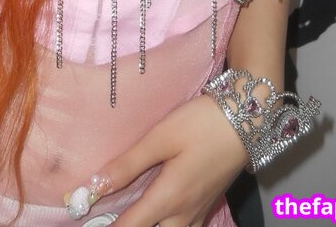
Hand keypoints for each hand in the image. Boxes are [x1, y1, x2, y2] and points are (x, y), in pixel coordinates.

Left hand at [66, 95, 249, 226]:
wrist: (248, 119)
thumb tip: (95, 186)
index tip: (86, 224)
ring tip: (136, 216)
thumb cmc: (202, 124)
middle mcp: (184, 212)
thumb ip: (128, 164)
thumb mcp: (161, 137)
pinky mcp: (208, 202)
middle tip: (111, 221)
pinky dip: (169, 226)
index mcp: (169, 198)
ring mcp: (199, 210)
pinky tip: (161, 215)